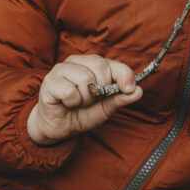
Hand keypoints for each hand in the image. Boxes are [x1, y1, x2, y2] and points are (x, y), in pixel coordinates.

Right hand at [27, 54, 142, 144]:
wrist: (59, 127)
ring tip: (79, 102)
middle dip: (102, 89)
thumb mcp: (106, 108)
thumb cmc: (81, 113)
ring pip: (85, 78)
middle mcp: (76, 62)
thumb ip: (120, 98)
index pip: (113, 63)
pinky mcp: (50, 82)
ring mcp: (61, 70)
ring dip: (86, 98)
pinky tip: (67, 104)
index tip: (129, 89)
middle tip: (93, 100)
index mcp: (92, 64)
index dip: (124, 75)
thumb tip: (139, 91)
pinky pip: (70, 91)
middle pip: (100, 65)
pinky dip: (73, 102)